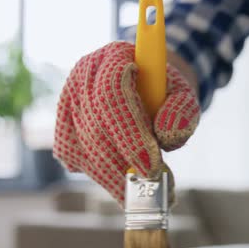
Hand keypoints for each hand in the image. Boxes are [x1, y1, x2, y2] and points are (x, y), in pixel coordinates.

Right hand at [53, 42, 199, 204]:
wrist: (148, 87)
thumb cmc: (166, 91)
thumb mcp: (184, 94)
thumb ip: (183, 110)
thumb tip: (166, 134)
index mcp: (114, 56)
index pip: (112, 93)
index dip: (130, 133)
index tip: (152, 165)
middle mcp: (84, 76)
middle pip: (94, 124)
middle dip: (123, 160)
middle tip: (151, 183)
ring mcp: (69, 102)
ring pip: (82, 145)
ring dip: (112, 174)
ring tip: (142, 191)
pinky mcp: (64, 128)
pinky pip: (75, 158)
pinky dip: (100, 176)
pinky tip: (124, 184)